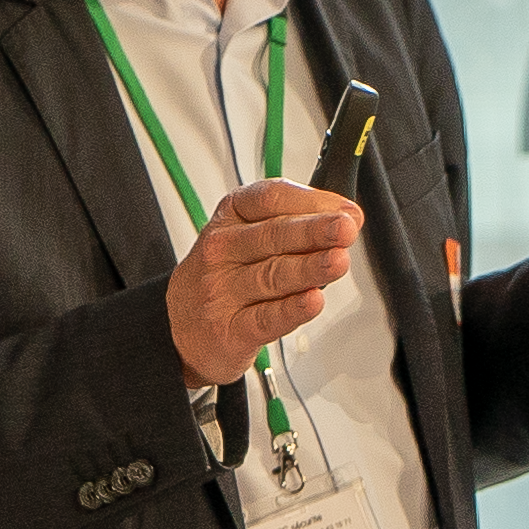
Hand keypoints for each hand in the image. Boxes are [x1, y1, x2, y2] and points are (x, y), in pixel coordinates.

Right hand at [166, 178, 361, 386]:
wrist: (180, 328)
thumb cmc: (226, 274)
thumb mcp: (250, 234)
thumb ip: (296, 221)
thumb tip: (348, 215)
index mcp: (231, 216)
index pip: (270, 198)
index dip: (310, 202)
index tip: (345, 211)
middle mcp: (222, 250)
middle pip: (273, 236)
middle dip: (314, 231)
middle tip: (345, 229)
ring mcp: (222, 290)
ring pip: (272, 275)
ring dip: (309, 268)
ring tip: (337, 261)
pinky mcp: (229, 330)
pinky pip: (265, 318)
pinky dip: (291, 310)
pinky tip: (312, 301)